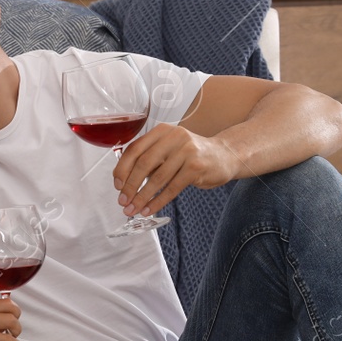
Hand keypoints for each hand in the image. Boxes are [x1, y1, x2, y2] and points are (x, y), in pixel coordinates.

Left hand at [112, 125, 241, 216]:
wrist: (225, 155)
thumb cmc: (192, 155)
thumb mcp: (169, 149)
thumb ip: (149, 159)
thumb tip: (124, 181)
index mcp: (162, 131)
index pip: (134, 149)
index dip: (122, 169)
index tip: (117, 185)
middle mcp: (174, 137)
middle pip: (143, 163)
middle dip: (130, 185)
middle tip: (123, 201)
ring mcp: (187, 151)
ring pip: (157, 178)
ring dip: (142, 197)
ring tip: (133, 209)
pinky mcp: (196, 167)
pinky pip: (171, 188)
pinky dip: (157, 201)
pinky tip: (149, 209)